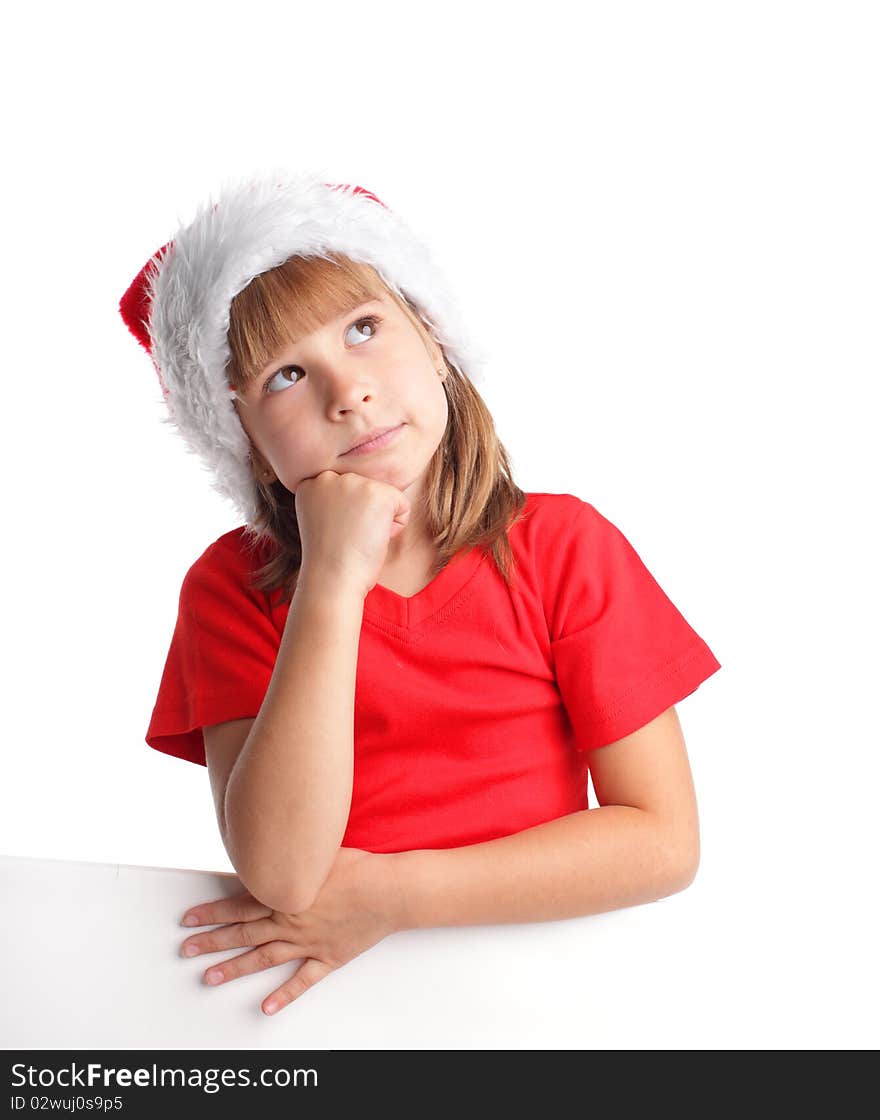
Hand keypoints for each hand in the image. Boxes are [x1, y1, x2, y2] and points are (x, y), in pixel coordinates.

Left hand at [178, 847, 402, 1015]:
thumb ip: (291, 855)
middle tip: (187, 950)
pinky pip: (302, 980)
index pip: (238, 907)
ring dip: (235, 969)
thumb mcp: (318, 851)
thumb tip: (271, 848)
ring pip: (263, 959)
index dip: (211, 913)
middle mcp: (290, 922)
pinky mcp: (327, 958)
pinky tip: (266, 1007)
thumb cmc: (358, 866)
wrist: (388, 891)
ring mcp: (307, 943)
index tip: (189, 919)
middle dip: (212, 942)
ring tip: (211, 978)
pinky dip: (284, 995)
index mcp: (286, 896)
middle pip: (243, 934)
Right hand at [295, 470, 410, 598]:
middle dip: (364, 517)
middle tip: (346, 538)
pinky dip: (395, 527)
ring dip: (378, 522)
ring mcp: (353, 482)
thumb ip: (337, 500)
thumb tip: (364, 496)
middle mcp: (329, 476)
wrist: (332, 579)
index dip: (347, 518)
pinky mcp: (377, 492)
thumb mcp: (324, 520)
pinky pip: (403, 505)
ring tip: (358, 538)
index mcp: (311, 483)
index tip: (334, 534)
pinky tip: (373, 538)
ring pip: (384, 498)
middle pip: (367, 492)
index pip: (348, 491)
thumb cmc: (330, 560)